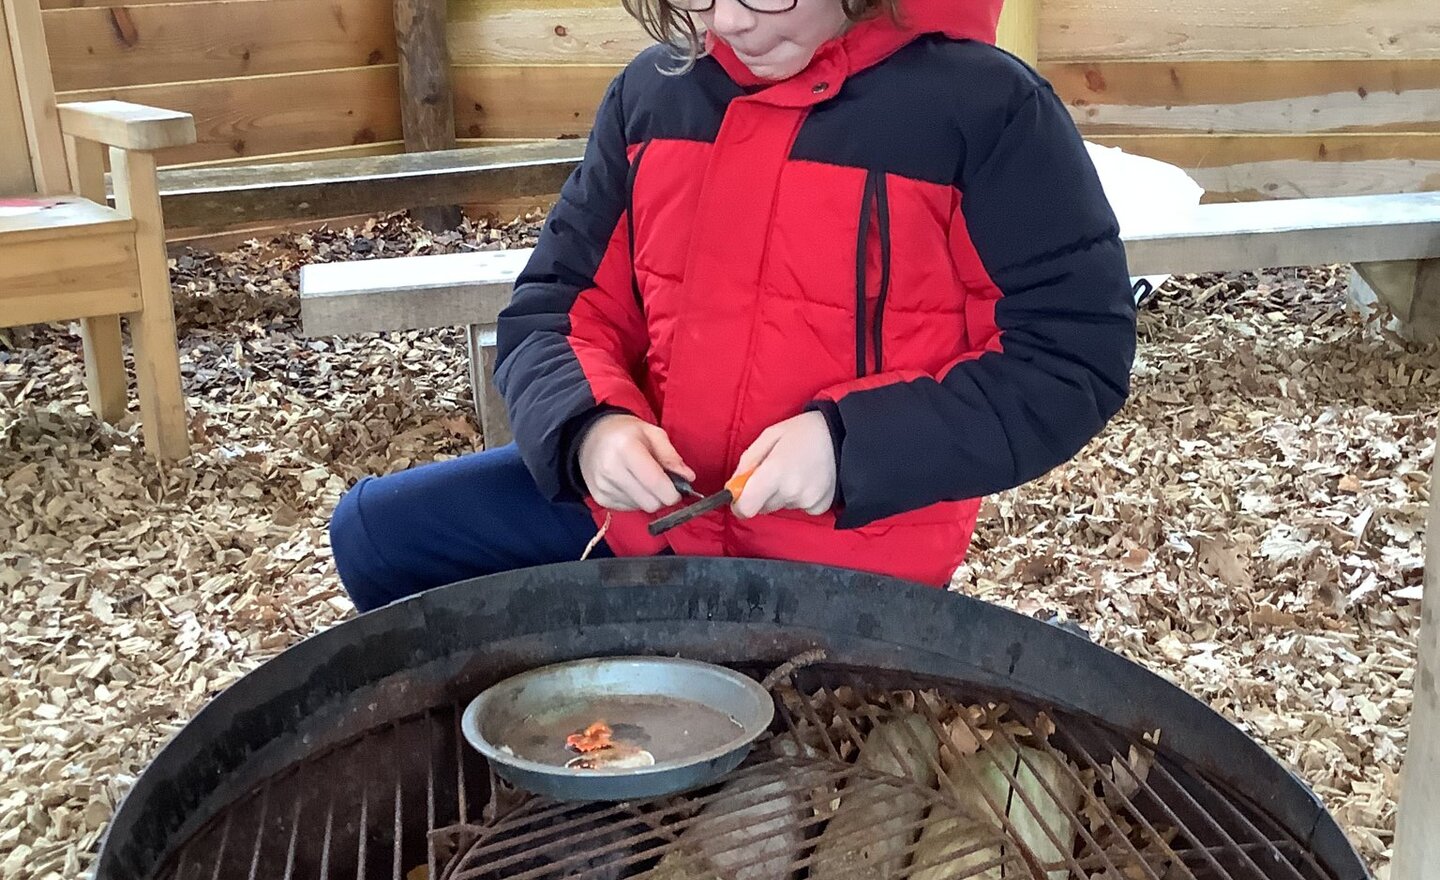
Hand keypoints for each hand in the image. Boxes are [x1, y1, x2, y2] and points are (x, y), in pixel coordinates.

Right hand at [578, 414, 694, 512]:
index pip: (655, 483)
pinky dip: (636, 499)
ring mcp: (603, 486)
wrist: (591, 437)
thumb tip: (688, 477)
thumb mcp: (653, 433)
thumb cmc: (626, 433)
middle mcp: (611, 470)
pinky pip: (629, 508)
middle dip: (662, 497)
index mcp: (626, 448)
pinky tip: (630, 483)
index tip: (678, 489)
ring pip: (641, 507)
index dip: (673, 492)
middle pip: (650, 502)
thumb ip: (671, 456)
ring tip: (642, 478)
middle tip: (662, 483)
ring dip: (648, 497)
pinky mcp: (600, 498)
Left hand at [731, 411, 836, 517]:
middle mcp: (790, 491)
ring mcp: (807, 501)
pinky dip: (799, 498)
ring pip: (781, 506)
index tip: (741, 495)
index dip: (739, 504)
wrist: (844, 435)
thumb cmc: (803, 431)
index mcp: (773, 472)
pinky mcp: (820, 506)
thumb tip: (733, 486)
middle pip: (763, 507)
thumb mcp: (769, 436)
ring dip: (782, 494)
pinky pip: (799, 508)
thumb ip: (747, 462)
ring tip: (796, 471)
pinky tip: (809, 479)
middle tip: (776, 471)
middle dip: (762, 494)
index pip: (746, 508)